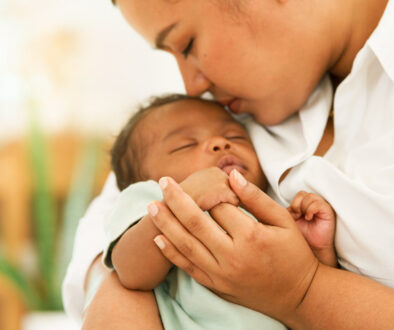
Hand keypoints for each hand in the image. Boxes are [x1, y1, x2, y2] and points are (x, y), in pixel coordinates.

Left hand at [148, 170, 318, 325]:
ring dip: (166, 223)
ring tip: (151, 206)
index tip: (205, 180)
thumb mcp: (284, 222)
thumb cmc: (293, 255)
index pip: (221, 207)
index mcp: (251, 237)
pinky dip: (171, 253)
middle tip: (163, 182)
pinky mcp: (216, 286)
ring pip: (186, 244)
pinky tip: (158, 238)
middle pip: (196, 222)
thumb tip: (232, 175)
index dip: (212, 191)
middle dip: (176, 199)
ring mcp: (221, 274)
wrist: (298, 296)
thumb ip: (257, 198)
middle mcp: (232, 256)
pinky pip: (188, 268)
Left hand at [288, 191, 336, 266]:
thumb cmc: (301, 237)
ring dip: (304, 207)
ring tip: (305, 218)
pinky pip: (318, 203)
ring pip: (310, 197)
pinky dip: (311, 210)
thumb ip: (285, 210)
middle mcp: (313, 204)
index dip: (293, 204)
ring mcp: (321, 207)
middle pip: (302, 194)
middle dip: (297, 205)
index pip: (298, 194)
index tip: (293, 216)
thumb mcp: (288, 221)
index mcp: (304, 205)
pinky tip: (309, 218)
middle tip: (298, 216)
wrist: (311, 250)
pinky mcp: (328, 212)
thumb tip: (273, 204)